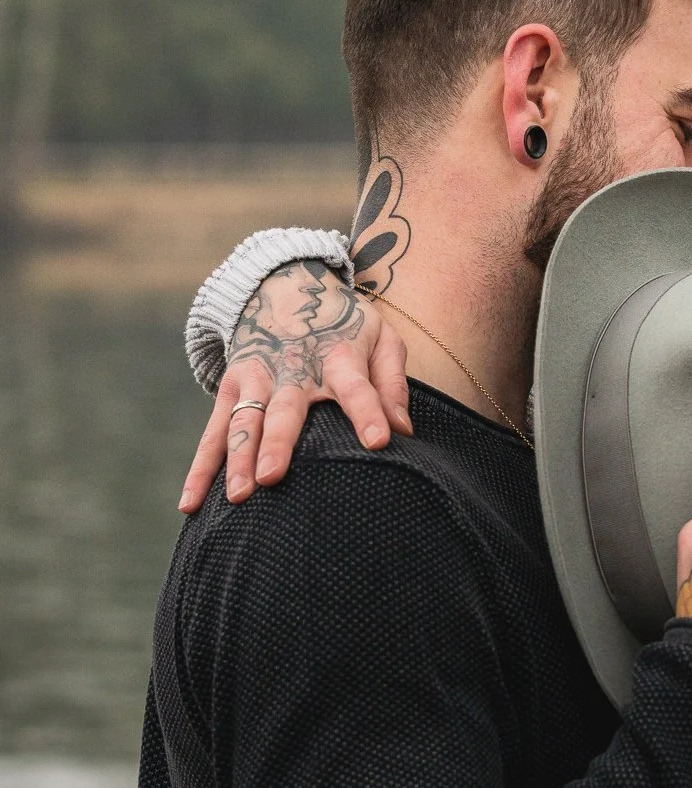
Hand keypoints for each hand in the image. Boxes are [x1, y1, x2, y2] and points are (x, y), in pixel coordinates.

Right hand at [179, 261, 411, 511]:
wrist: (288, 284)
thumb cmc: (346, 325)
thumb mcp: (381, 338)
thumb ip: (393, 382)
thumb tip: (403, 430)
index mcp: (338, 356)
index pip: (356, 386)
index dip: (368, 412)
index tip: (379, 441)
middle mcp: (291, 369)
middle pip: (284, 410)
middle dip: (277, 443)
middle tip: (272, 477)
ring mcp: (255, 379)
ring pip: (242, 423)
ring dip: (237, 459)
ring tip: (237, 496)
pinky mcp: (230, 390)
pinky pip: (212, 434)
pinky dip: (201, 469)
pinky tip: (192, 503)